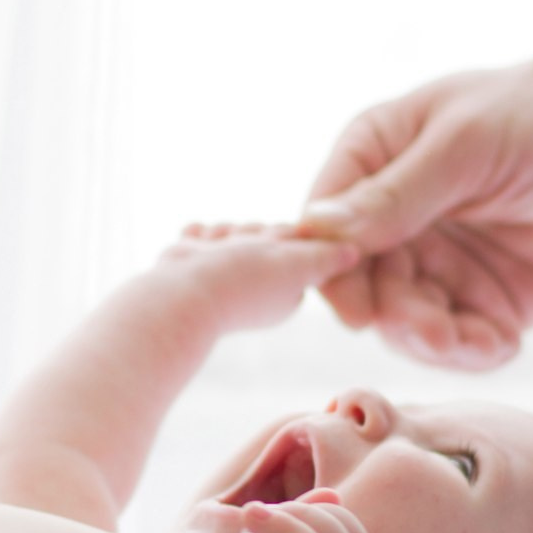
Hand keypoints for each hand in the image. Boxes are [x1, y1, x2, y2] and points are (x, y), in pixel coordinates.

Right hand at [151, 223, 359, 335]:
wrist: (178, 298)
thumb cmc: (239, 279)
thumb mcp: (293, 261)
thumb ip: (323, 257)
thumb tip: (354, 253)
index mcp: (286, 291)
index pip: (289, 242)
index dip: (274, 234)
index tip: (262, 242)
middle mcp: (257, 292)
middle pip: (257, 238)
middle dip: (242, 234)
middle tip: (230, 246)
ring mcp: (221, 284)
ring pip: (228, 237)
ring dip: (217, 235)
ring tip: (206, 247)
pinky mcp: (192, 276)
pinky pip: (199, 242)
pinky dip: (195, 238)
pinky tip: (190, 241)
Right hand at [298, 14, 532, 369]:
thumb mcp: (465, 145)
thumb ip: (396, 194)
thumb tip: (317, 230)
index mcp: (373, 160)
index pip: (326, 225)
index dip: (332, 268)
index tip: (354, 305)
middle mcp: (396, 218)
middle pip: (363, 286)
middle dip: (392, 315)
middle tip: (427, 331)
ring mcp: (437, 263)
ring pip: (407, 324)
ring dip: (433, 341)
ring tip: (471, 342)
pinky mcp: (483, 301)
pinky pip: (460, 343)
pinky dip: (473, 353)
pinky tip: (501, 344)